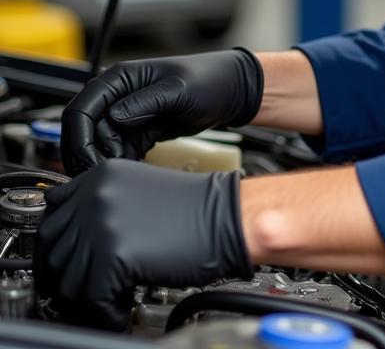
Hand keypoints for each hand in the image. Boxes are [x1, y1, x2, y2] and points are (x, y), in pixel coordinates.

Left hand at [33, 158, 252, 330]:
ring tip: (108, 299)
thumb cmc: (194, 208)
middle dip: (63, 273)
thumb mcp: (139, 189)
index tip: (64, 258)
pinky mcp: (112, 257)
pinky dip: (105, 313)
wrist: (227, 216)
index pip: (52, 211)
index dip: (58, 240)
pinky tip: (121, 310)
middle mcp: (96, 196)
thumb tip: (76, 236)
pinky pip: (91, 299)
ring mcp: (101, 225)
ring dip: (85, 297)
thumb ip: (103, 204)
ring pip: (68, 278)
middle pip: (52, 246)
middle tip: (82, 288)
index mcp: (102, 175)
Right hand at [61, 49, 263, 175]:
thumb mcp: (178, 90)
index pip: (82, 109)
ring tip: (129, 168)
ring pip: (102, 144)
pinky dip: (124, 162)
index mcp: (121, 78)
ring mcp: (129, 113)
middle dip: (92, 154)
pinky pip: (120, 149)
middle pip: (87, 130)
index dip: (79, 138)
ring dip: (109, 161)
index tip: (90, 161)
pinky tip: (136, 167)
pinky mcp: (140, 129)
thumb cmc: (210, 79)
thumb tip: (114, 117)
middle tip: (106, 173)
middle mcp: (119, 95)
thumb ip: (145, 102)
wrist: (233, 91)